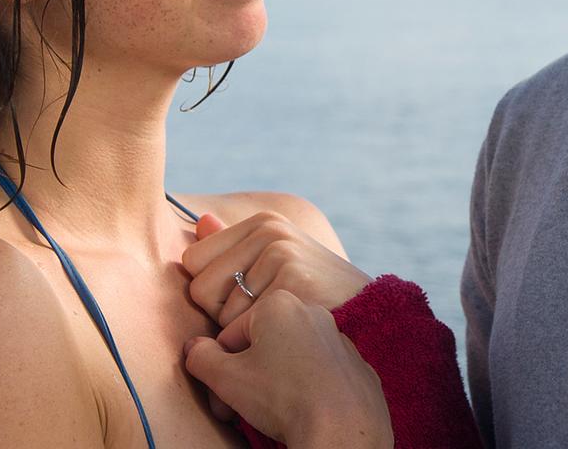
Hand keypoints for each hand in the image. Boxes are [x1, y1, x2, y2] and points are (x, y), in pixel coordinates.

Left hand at [183, 210, 372, 327]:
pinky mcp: (293, 284)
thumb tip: (200, 220)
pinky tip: (287, 342)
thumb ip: (233, 247)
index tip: (248, 302)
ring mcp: (283, 255)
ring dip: (243, 336)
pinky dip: (258, 347)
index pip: (192, 262)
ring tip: (279, 331)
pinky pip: (243, 330)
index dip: (212, 293)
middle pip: (200, 289)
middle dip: (223, 316)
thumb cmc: (316, 300)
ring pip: (220, 315)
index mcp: (262, 223)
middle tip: (264, 320)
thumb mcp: (277, 266)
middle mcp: (269, 231)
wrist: (374, 324)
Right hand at [184, 291, 392, 446]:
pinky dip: (309, 389)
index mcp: (278, 304)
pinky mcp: (358, 367)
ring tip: (271, 412)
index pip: (231, 335)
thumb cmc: (283, 398)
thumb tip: (194, 349)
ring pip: (293, 358)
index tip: (221, 397)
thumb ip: (202, 358)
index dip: (220, 369)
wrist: (342, 431)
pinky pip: (322, 374)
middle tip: (238, 408)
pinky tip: (304, 411)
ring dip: (276, 381)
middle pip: (263, 344)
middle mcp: (312, 313)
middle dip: (246, 376)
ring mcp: (340, 340)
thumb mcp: (226, 378)